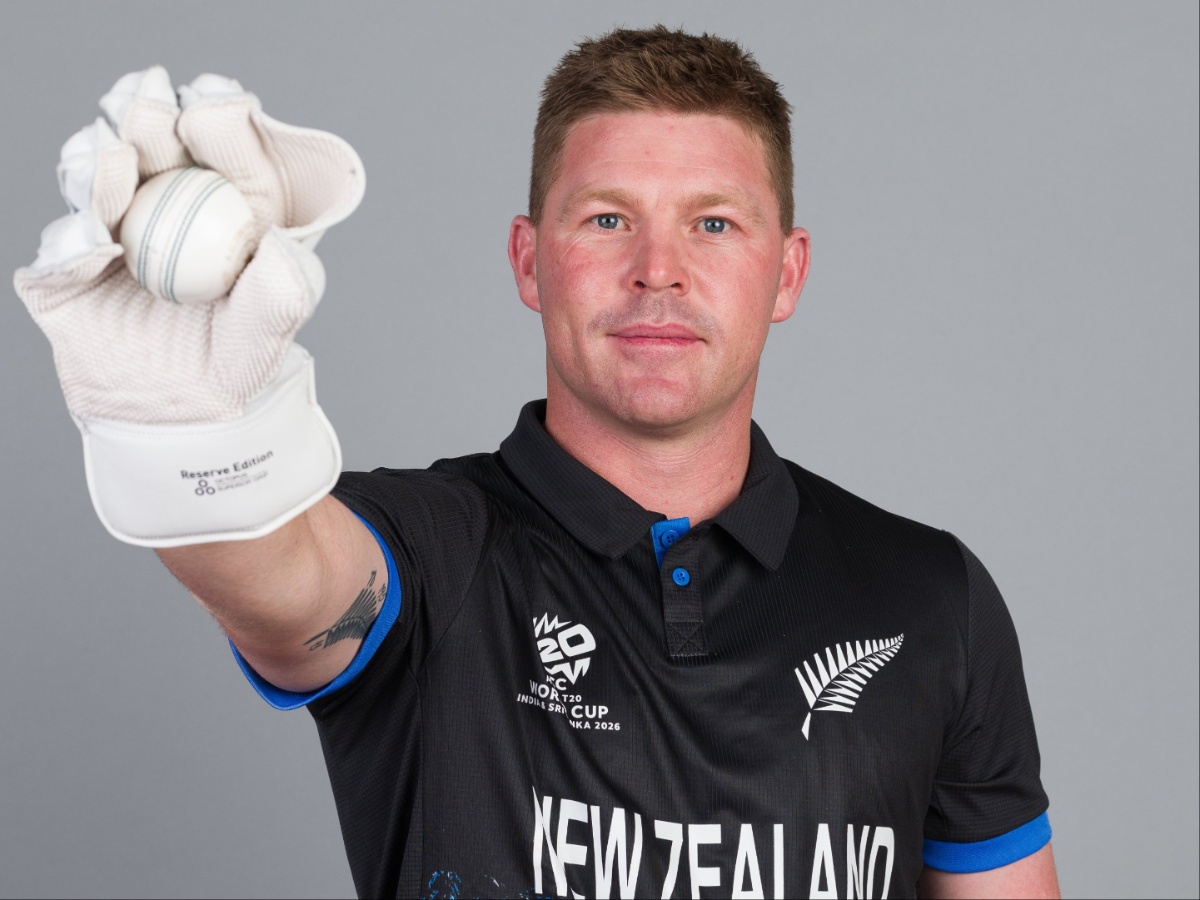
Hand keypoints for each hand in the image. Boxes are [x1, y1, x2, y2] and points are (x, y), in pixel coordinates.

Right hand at [12, 67, 364, 545]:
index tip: (218, 110)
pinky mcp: (65, 276)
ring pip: (93, 181)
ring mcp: (107, 234)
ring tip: (119, 158)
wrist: (181, 422)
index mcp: (220, 205)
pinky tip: (93, 237)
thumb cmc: (233, 363)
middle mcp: (161, 207)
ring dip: (101, 163)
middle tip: (153, 108)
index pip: (219, 148)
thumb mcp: (269, 334)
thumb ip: (285, 293)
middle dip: (148, 119)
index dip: (217, 120)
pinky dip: (73, 239)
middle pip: (150, 146)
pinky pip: (60, 251)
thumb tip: (287, 247)